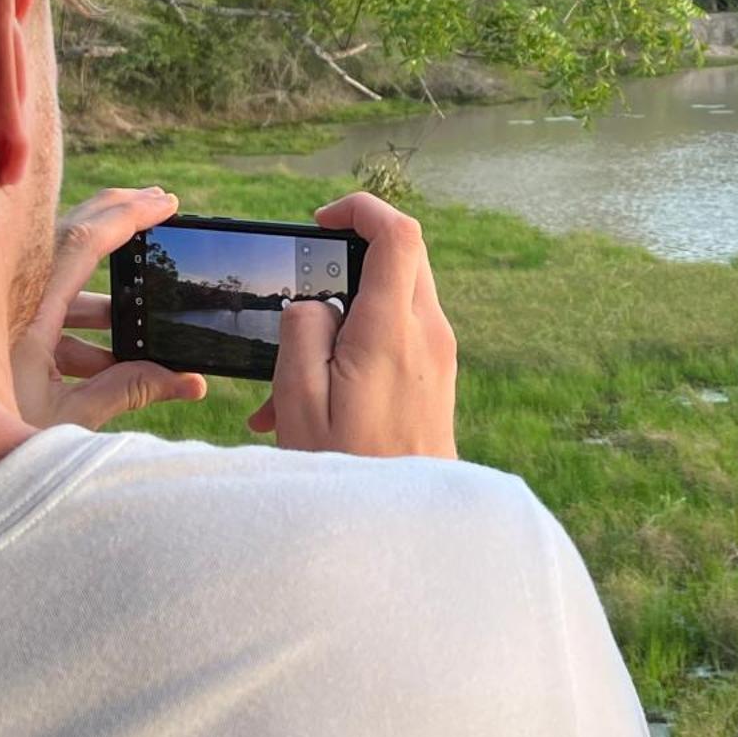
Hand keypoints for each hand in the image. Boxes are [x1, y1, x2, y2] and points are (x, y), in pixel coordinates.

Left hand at [14, 186, 207, 429]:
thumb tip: (188, 380)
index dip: (127, 217)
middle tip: (161, 203)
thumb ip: (127, 391)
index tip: (165, 202)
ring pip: (62, 283)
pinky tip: (109, 356)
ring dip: (107, 294)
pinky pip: (46, 311)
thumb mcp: (66, 420)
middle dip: (120, 220)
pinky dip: (80, 319)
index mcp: (25, 315)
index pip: (82, 244)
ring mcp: (3, 315)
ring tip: (148, 311)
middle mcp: (10, 302)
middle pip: (70, 239)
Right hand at [250, 192, 457, 458]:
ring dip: (351, 307)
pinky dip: (363, 341)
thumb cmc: (348, 469)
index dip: (362, 210)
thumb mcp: (300, 400)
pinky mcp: (438, 374)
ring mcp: (440, 353)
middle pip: (404, 255)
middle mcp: (428, 332)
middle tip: (307, 282)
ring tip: (297, 366)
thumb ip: (301, 333)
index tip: (323, 221)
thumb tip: (313, 301)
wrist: (406, 527)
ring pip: (400, 294)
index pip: (398, 233)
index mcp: (393, 330)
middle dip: (352, 255)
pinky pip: (402, 332)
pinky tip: (321, 393)